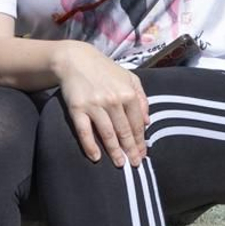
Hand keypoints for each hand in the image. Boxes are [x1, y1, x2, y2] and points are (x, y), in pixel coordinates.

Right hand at [54, 41, 149, 165]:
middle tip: (135, 165)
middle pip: (124, 131)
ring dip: (114, 151)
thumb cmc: (106, 71)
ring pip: (107, 133)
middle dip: (130, 150)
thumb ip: (141, 98)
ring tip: (120, 165)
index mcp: (128, 93)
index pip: (137, 123)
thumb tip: (147, 121)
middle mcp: (113, 100)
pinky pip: (84, 131)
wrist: (77, 60)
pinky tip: (96, 157)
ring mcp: (94, 105)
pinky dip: (90, 145)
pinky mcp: (77, 109)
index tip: (142, 154)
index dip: (140, 141)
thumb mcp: (130, 79)